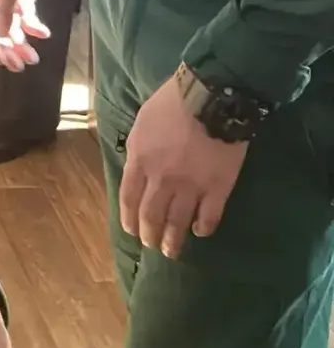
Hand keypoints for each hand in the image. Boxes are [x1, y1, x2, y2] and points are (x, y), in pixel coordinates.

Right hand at [0, 0, 57, 72]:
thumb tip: (3, 37)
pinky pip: (26, 18)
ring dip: (22, 42)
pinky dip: (34, 27)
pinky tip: (44, 34)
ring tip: (34, 58)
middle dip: (8, 49)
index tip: (1, 62)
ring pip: (13, 27)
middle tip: (20, 67)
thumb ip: (7, 13)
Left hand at [119, 75, 248, 260]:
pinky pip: (209, 218)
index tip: (131, 231)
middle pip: (151, 216)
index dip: (129, 219)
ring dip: (173, 240)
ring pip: (178, 223)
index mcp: (140, 160)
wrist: (211, 96)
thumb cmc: (173, 101)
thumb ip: (139, 149)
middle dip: (149, 235)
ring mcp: (190, 186)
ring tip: (172, 251)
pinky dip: (203, 228)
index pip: (129, 198)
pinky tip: (200, 232)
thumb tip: (138, 167)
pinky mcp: (218, 189)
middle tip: (152, 245)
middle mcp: (162, 179)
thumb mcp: (143, 122)